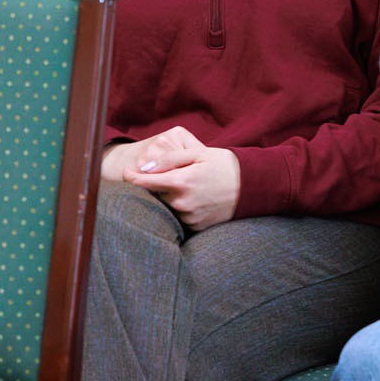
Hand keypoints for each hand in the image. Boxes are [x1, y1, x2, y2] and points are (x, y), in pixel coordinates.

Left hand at [120, 126, 239, 230]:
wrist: (252, 186)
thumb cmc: (223, 165)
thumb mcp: (196, 153)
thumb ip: (167, 159)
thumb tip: (142, 168)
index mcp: (180, 182)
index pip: (142, 182)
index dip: (130, 176)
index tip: (127, 171)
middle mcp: (182, 203)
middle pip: (152, 195)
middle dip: (152, 185)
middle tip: (163, 175)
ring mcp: (189, 217)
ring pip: (165, 207)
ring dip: (167, 197)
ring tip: (185, 185)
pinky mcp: (196, 227)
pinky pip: (178, 217)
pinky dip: (179, 208)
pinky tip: (192, 198)